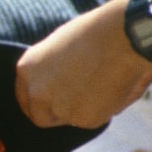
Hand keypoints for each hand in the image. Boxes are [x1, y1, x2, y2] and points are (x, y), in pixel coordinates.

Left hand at [15, 0, 151, 128]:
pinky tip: (115, 87)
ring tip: (104, 83)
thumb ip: (53, 69)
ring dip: (83, 109)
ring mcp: (58, 108)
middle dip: (57, 114)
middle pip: (40, 116)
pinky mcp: (83, 119)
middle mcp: (36, 91)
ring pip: (69, 119)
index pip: (25, 97)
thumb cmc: (100, 31)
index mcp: (27, 68)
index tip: (53, 102)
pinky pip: (94, 119)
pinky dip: (105, 109)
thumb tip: (62, 87)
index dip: (40, 101)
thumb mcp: (62, 45)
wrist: (126, 34)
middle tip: (79, 104)